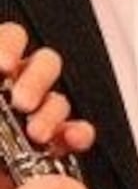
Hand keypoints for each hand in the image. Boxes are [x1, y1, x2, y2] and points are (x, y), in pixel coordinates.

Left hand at [0, 24, 96, 163]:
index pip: (9, 40)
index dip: (8, 46)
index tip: (0, 67)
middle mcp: (13, 95)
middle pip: (42, 64)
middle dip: (35, 80)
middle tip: (21, 102)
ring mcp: (34, 120)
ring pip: (58, 98)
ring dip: (51, 113)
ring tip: (37, 132)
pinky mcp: (53, 148)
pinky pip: (76, 131)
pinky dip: (77, 134)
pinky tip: (68, 141)